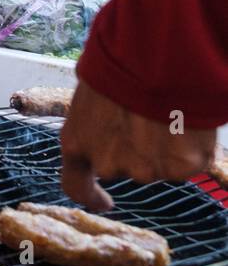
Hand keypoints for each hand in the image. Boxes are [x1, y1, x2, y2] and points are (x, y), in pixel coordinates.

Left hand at [59, 79, 218, 210]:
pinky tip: (185, 121)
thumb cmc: (118, 66)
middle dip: (133, 149)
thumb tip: (104, 115)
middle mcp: (107, 164)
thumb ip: (94, 118)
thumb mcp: (91, 92)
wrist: (158, 63)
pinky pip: (186, 161)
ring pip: (157, 164)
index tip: (104, 202)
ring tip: (166, 112)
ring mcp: (145, 170)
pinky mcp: (180, 168)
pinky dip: (188, 147)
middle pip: (123, 166)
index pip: (76, 186)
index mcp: (77, 143)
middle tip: (145, 118)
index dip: (91, 196)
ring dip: (162, 146)